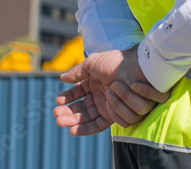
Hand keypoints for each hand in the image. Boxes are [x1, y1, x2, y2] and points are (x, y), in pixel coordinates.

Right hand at [53, 47, 169, 134]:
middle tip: (57, 116)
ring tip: (61, 121)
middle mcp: (101, 96)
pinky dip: (86, 128)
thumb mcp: (92, 64)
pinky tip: (75, 128)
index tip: (58, 100)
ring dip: (73, 121)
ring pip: (88, 118)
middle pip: (81, 108)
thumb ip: (77, 72)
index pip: (78, 93)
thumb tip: (62, 77)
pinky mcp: (115, 115)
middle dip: (68, 113)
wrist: (134, 68)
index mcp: (95, 83)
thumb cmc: (115, 63)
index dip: (68, 98)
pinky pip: (99, 125)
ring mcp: (108, 106)